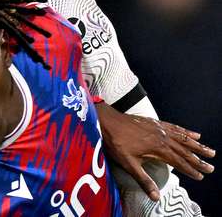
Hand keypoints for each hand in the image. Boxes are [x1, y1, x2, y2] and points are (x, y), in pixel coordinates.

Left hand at [96, 102, 214, 200]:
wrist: (107, 121)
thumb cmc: (116, 142)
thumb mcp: (129, 164)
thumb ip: (144, 180)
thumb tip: (156, 196)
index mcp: (158, 149)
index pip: (179, 162)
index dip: (190, 170)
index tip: (201, 176)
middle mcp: (162, 138)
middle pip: (184, 150)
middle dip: (198, 159)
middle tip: (211, 167)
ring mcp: (160, 128)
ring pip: (183, 138)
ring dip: (197, 146)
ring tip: (210, 151)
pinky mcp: (155, 122)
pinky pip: (175, 127)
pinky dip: (186, 131)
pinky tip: (194, 134)